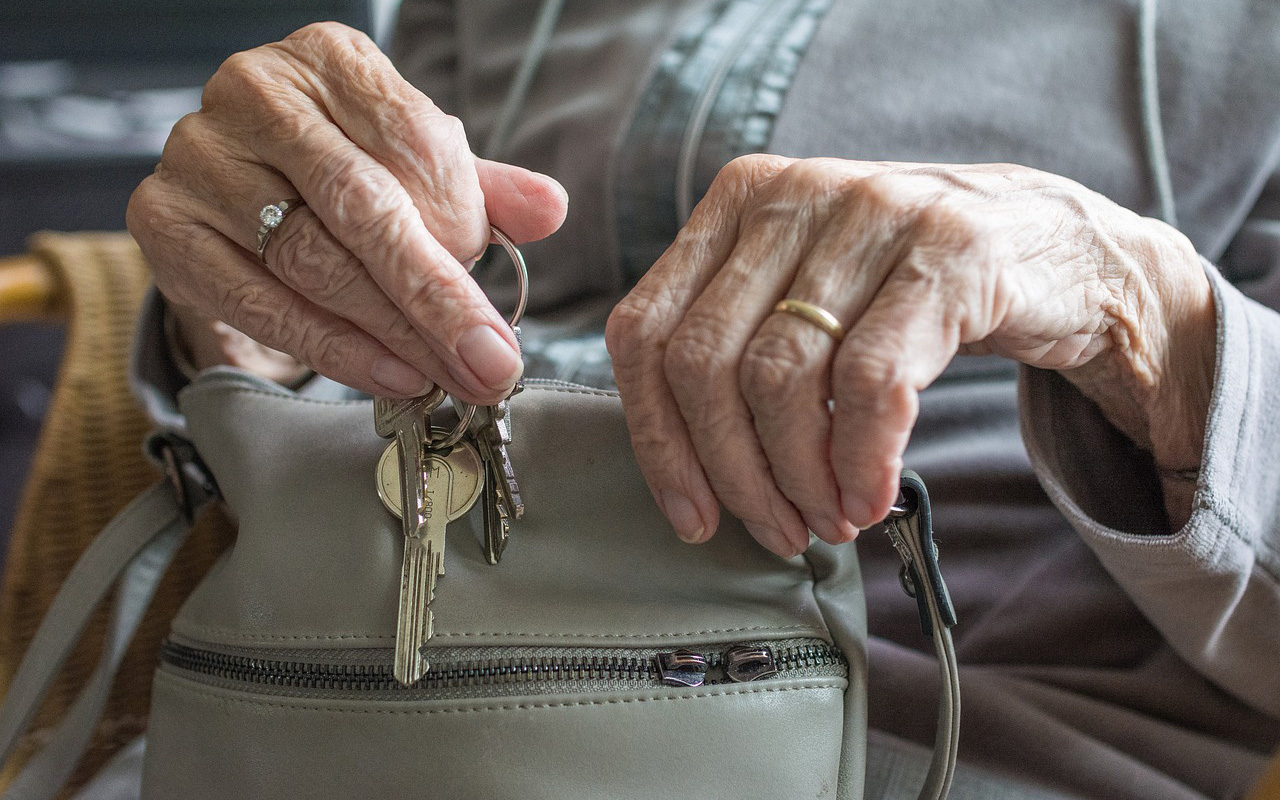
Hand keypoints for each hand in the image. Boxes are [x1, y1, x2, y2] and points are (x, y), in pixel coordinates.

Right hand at [128, 23, 566, 403]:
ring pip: (311, 261)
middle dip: (437, 298)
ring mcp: (201, 156)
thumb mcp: (419, 167)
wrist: (240, 184)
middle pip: (362, 208)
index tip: (499, 295)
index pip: (412, 140)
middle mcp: (257, 93)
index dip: (461, 224)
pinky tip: (388, 373)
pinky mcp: (164, 222)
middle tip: (489, 363)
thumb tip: (549, 208)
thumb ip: (483, 189)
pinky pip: (257, 301)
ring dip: (391, 333)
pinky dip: (331, 348)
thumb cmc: (343, 169)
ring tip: (448, 376)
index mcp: (331, 61)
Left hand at [606, 155, 1214, 555]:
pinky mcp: (951, 251)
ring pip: (780, 377)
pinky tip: (871, 498)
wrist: (1062, 253)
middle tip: (778, 531)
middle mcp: (795, 194)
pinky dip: (862, 459)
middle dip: (733, 472)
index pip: (646, 329)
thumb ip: (739, 343)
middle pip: (704, 363)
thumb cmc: (913, 292)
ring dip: (799, 477)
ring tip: (829, 521)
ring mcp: (873, 213)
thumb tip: (681, 467)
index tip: (691, 515)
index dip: (657, 439)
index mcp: (740, 201)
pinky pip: (871, 381)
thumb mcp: (810, 295)